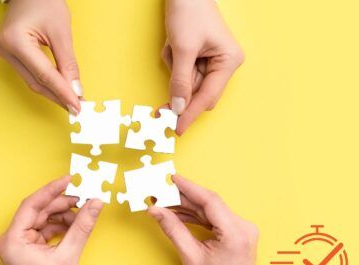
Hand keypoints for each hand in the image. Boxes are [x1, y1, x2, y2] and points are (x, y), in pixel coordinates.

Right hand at [0, 0, 81, 114]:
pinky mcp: (10, 55)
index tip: (77, 106)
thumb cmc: (43, 2)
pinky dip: (46, 84)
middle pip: (36, 82)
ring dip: (53, 93)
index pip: (44, 75)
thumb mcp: (61, 32)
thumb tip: (76, 90)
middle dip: (59, 97)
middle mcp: (5, 50)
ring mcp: (5, 53)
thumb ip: (68, 64)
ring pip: (32, 82)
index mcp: (16, 42)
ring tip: (71, 102)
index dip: (63, 93)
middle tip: (77, 108)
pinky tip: (60, 91)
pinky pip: (30, 75)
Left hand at [0, 176, 103, 264]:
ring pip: (43, 219)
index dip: (51, 190)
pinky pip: (45, 229)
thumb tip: (94, 204)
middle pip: (39, 211)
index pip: (32, 204)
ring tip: (82, 213)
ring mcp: (20, 244)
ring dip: (63, 215)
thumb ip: (82, 226)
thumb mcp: (68, 255)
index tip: (67, 180)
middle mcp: (13, 240)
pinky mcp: (29, 249)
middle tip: (82, 197)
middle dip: (62, 204)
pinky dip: (60, 226)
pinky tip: (74, 225)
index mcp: (13, 240)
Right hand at [148, 175, 257, 264]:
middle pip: (209, 204)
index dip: (189, 187)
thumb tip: (156, 211)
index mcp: (235, 233)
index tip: (173, 179)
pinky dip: (196, 216)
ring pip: (210, 210)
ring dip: (188, 207)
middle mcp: (242, 227)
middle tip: (162, 194)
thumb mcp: (191, 257)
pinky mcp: (236, 233)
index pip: (210, 201)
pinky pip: (214, 218)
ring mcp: (241, 229)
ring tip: (166, 205)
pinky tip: (179, 214)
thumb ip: (173, 229)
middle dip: (183, 198)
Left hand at [162, 0, 244, 133]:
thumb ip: (180, 81)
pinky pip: (183, 73)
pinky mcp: (199, 58)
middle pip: (199, 94)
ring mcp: (212, 62)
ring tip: (173, 47)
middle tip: (160, 110)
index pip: (208, 96)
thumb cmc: (189, 12)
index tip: (177, 129)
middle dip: (180, 94)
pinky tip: (173, 46)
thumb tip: (177, 108)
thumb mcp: (183, 49)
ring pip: (188, 84)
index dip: (191, 114)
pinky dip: (174, 64)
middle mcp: (223, 64)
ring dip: (175, 71)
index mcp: (228, 61)